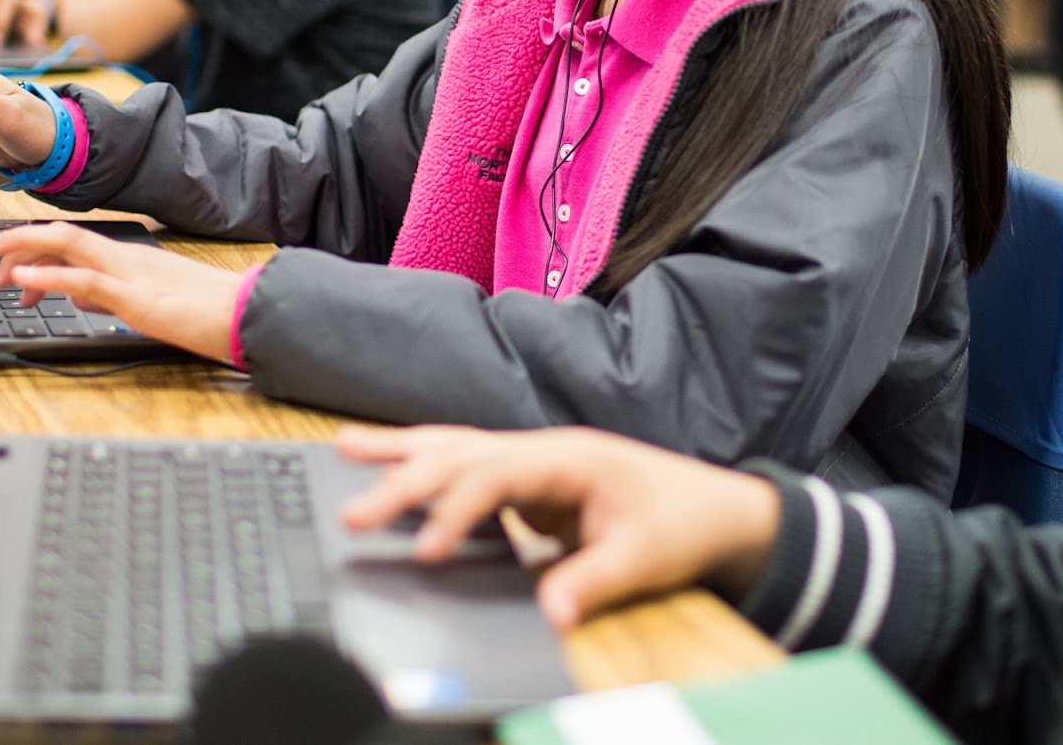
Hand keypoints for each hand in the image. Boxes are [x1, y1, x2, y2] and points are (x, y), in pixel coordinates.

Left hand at [0, 223, 242, 357]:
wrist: (245, 313)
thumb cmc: (208, 311)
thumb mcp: (151, 303)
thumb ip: (113, 297)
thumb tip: (80, 299)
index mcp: (131, 259)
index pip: (74, 243)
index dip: (36, 250)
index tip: (11, 269)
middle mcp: (126, 257)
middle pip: (63, 236)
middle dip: (20, 244)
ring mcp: (130, 273)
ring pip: (68, 247)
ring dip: (25, 251)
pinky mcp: (135, 296)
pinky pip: (85, 280)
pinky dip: (50, 276)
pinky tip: (26, 280)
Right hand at [333, 426, 781, 631]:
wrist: (719, 508)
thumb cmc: (684, 522)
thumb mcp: (645, 558)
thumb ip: (593, 582)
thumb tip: (549, 616)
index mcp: (568, 459)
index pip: (495, 475)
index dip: (456, 511)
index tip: (429, 551)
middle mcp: (544, 451)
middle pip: (461, 454)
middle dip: (404, 480)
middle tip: (352, 512)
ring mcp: (535, 461)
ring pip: (457, 447)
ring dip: (402, 452)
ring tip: (344, 448)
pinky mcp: (531, 481)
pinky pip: (468, 467)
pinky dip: (426, 464)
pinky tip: (391, 465)